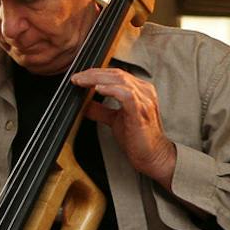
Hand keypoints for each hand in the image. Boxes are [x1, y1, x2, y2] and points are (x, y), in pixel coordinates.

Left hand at [71, 67, 176, 182]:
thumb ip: (101, 110)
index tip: (79, 77)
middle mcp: (144, 92)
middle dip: (93, 74)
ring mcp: (144, 100)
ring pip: (120, 80)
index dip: (96, 73)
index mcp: (140, 91)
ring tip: (82, 82)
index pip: (116, 74)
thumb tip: (84, 104)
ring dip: (98, 79)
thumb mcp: (114, 120)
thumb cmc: (138, 139)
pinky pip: (126, 94)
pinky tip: (98, 89)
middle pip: (116, 73)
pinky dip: (111, 89)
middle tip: (76, 78)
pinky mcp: (141, 111)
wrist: (153, 155)